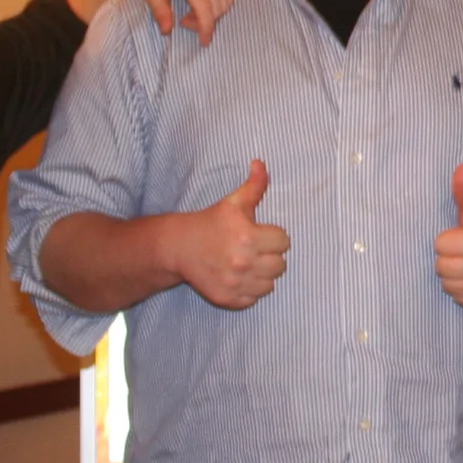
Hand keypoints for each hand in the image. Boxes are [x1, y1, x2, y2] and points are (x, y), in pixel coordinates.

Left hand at [124, 0, 232, 43]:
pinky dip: (219, 1)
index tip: (203, 41)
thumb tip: (168, 31)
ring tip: (193, 12)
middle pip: (218, 6)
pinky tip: (202, 1)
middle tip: (187, 22)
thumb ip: (160, 10)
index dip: (206, 28)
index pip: (204, 7)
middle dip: (206, 22)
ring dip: (214, 13)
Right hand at [169, 160, 287, 308]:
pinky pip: (254, 299)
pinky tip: (239, 277)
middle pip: (281, 265)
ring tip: (248, 264)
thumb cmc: (210, 222)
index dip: (274, 236)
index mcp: (247, 236)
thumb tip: (261, 163)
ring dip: (262, 275)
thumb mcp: (232, 202)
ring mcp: (234, 283)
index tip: (261, 233)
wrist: (179, 248)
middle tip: (255, 249)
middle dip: (270, 256)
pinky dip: (249, 290)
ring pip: (270, 285)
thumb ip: (254, 185)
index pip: (284, 241)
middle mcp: (242, 262)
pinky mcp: (227, 299)